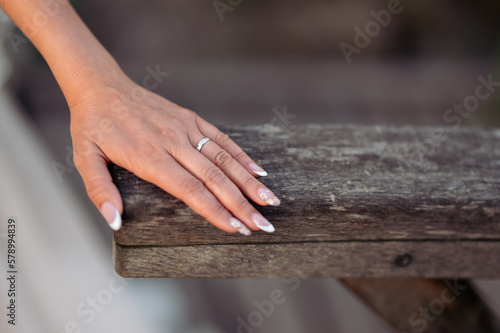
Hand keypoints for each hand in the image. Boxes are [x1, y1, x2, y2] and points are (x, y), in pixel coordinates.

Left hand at [68, 65, 279, 234]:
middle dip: (241, 204)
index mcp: (149, 157)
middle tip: (263, 225)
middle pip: (214, 178)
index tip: (236, 229)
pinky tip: (259, 172)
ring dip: (248, 182)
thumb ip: (100, 191)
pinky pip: (221, 139)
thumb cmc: (93, 126)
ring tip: (270, 201)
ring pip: (223, 159)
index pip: (190, 190)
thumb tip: (115, 221)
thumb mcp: (85, 158)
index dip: (215, 211)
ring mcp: (185, 128)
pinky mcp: (191, 118)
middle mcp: (173, 143)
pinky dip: (241, 156)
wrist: (102, 86)